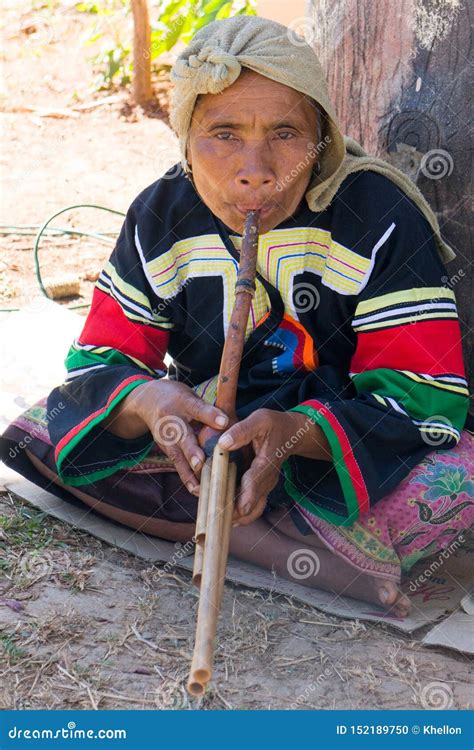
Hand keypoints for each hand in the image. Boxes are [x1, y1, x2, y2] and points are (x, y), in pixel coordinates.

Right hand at [111, 380, 228, 494]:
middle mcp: (171, 421)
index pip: (196, 408)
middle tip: (200, 462)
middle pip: (182, 437)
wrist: (148, 401)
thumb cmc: (177, 398)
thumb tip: (227, 422)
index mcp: (181, 403)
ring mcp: (166, 437)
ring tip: (199, 485)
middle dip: (191, 450)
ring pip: (178, 455)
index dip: (210, 415)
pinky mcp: (167, 450)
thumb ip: (209, 410)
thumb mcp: (192, 397)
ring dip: (189, 471)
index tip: (224, 421)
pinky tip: (197, 490)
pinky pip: (178, 464)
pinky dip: (187, 478)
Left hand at [217, 408, 330, 525]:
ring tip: (214, 521)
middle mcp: (268, 480)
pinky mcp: (261, 491)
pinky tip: (222, 518)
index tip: (232, 510)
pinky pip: (251, 509)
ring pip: (251, 511)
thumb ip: (242, 430)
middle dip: (232, 512)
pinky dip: (238, 515)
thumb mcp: (260, 419)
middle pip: (251, 503)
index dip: (244, 497)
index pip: (255, 483)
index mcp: (267, 462)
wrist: (291, 434)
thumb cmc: (273, 425)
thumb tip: (223, 443)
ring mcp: (266, 488)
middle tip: (213, 519)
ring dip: (234, 518)